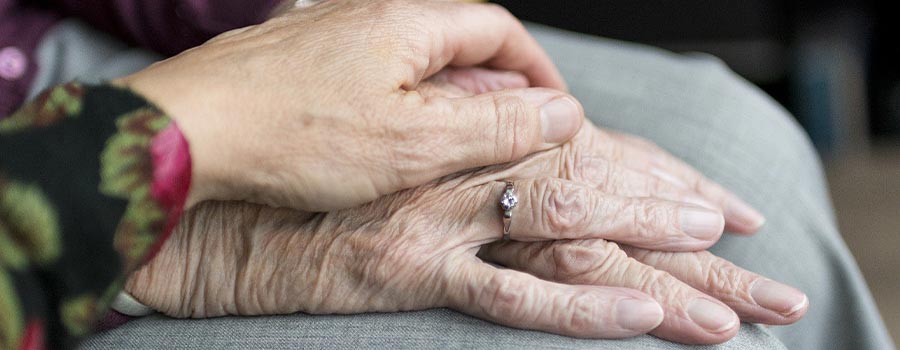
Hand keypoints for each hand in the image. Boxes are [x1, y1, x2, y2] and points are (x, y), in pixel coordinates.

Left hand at [115, 0, 580, 211]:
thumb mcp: (414, 142)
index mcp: (405, 22)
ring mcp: (326, 33)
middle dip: (492, 88)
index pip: (497, 28)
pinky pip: (366, 73)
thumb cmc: (294, 136)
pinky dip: (394, 102)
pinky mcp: (294, 60)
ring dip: (444, 98)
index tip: (553, 109)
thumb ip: (494, 125)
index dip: (535, 69)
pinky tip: (382, 139)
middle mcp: (366, 13)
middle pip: (454, 42)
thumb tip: (562, 113)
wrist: (187, 134)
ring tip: (451, 146)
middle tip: (508, 137)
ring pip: (409, 60)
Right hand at [126, 71, 794, 343]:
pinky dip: (580, 307)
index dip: (663, 176)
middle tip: (760, 253)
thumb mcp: (400, 152)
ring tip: (735, 297)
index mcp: (475, 136)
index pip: (594, 151)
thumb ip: (465, 146)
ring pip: (574, 233)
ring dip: (658, 259)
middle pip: (602, 190)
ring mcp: (446, 215)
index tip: (723, 204)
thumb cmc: (313, 170)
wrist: (226, 198)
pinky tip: (642, 319)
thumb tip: (525, 147)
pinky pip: (509, 291)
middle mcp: (470, 166)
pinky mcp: (414, 266)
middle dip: (686, 222)